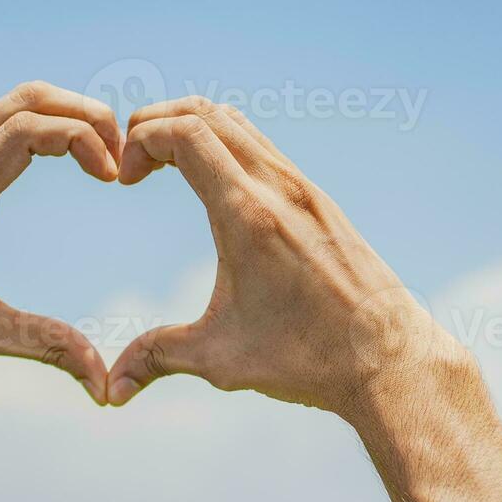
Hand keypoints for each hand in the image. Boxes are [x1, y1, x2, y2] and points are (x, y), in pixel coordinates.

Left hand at [0, 81, 121, 402]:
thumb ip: (41, 347)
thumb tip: (102, 384)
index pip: (29, 130)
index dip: (85, 139)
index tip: (112, 178)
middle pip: (28, 98)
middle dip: (88, 115)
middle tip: (122, 156)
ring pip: (12, 102)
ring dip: (65, 115)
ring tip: (102, 157)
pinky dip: (40, 125)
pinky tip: (62, 159)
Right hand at [108, 97, 461, 413]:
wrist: (390, 360)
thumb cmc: (307, 358)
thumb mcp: (220, 358)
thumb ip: (157, 357)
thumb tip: (112, 389)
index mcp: (248, 214)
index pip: (185, 132)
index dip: (140, 140)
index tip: (123, 180)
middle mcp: (278, 188)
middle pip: (207, 112)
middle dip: (157, 123)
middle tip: (133, 162)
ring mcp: (304, 190)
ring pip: (240, 124)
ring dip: (194, 129)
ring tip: (164, 167)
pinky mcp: (320, 203)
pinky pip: (265, 148)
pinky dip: (227, 145)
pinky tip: (212, 189)